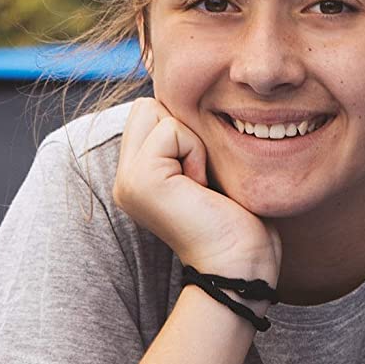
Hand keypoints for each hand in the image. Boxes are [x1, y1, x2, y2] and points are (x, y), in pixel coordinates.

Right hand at [113, 96, 281, 279]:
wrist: (240, 264)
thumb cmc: (236, 219)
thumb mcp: (204, 169)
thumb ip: (184, 140)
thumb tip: (186, 99)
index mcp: (137, 175)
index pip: (149, 110)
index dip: (184, 129)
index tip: (201, 173)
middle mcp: (124, 178)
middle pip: (147, 106)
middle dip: (183, 129)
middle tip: (200, 175)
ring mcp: (127, 180)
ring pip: (156, 111)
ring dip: (191, 141)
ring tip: (200, 183)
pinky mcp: (140, 180)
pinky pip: (171, 130)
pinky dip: (195, 152)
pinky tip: (200, 187)